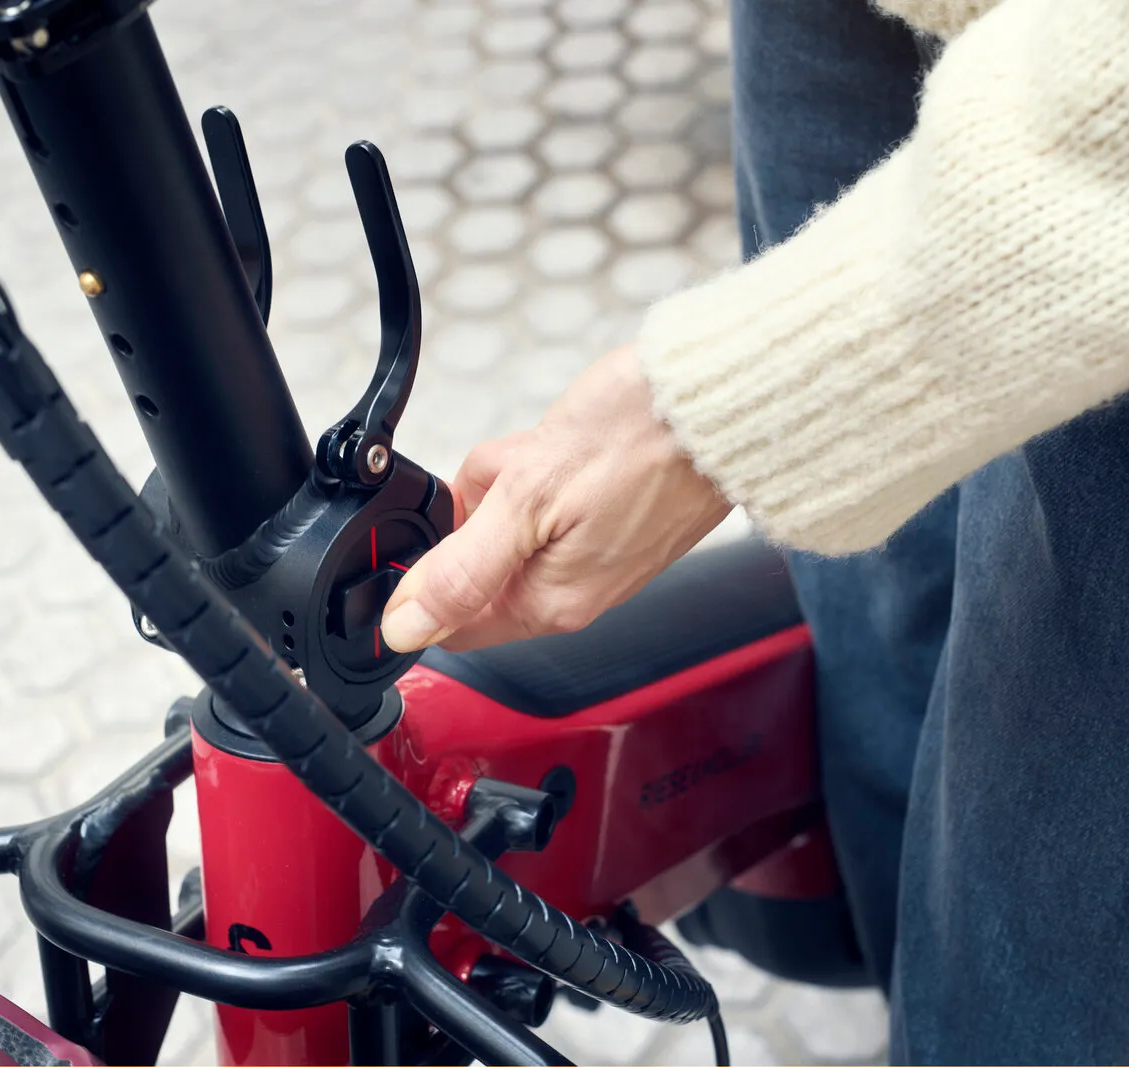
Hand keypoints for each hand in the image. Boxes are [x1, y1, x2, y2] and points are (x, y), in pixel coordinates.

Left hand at [380, 344, 731, 652]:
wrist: (721, 397)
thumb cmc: (643, 436)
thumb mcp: (528, 497)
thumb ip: (461, 570)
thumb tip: (407, 629)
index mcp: (549, 602)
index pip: (451, 624)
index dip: (423, 575)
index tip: (434, 522)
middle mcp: (573, 591)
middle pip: (476, 559)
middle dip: (476, 503)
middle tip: (511, 470)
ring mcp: (594, 554)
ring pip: (507, 518)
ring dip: (510, 474)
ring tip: (550, 448)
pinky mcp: (609, 518)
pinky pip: (545, 497)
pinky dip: (543, 465)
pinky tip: (569, 443)